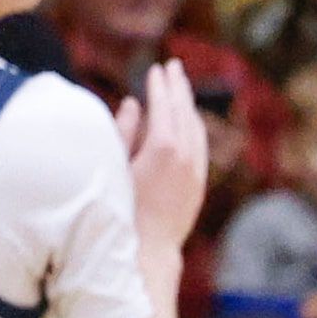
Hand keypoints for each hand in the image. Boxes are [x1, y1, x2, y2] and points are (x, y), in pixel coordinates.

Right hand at [115, 58, 210, 248]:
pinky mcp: (200, 183)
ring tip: (181, 87)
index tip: (156, 69)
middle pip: (185, 111)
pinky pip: (201, 145)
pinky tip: (189, 121)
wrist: (146, 251)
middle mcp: (186, 155)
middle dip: (179, 87)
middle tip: (173, 66)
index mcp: (163, 147)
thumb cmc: (119, 210)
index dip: (159, 85)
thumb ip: (124, 132)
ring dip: (189, 105)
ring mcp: (196, 169)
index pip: (164, 105)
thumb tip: (134, 103)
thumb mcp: (115, 167)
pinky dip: (195, 127)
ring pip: (197, 127)